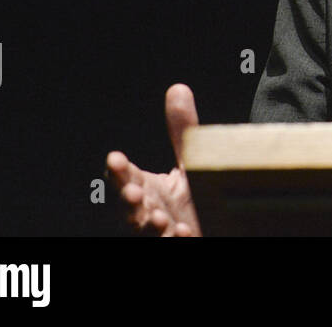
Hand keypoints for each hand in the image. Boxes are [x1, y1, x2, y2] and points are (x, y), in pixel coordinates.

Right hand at [106, 83, 202, 235]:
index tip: (115, 158)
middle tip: (134, 193)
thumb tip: (177, 88)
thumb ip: (182, 130)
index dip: (118, 170)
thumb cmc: (196, 196)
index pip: (124, 178)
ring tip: (161, 218)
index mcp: (148, 188)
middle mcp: (149, 211)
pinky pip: (172, 243)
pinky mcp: (177, 242)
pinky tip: (183, 232)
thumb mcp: (190, 160)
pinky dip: (174, 239)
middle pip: (129, 208)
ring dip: (150, 225)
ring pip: (146, 231)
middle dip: (128, 202)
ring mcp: (160, 232)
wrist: (216, 227)